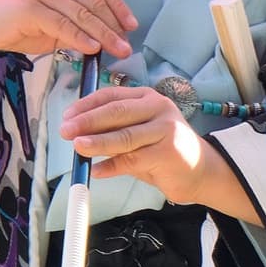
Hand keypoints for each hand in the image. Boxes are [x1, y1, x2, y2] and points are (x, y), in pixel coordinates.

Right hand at [0, 0, 136, 80]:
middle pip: (94, 2)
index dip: (118, 7)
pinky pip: (61, 23)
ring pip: (81, 14)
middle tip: (127, 46)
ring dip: (104, 34)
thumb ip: (71, 26)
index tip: (131, 26)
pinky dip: (79, 37)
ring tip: (117, 50)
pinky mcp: (30, 7)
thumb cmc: (10, 23)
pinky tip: (91, 49)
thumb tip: (100, 40)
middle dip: (114, 26)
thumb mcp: (47, 22)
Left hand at [60, 86, 260, 223]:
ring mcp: (165, 129)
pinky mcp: (168, 153)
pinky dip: (112, 166)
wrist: (200, 170)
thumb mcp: (138, 133)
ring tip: (77, 147)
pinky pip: (133, 160)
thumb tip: (77, 133)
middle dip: (87, 121)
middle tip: (65, 131)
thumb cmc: (162, 149)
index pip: (112, 95)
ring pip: (124, 136)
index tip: (67, 117)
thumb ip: (115, 130)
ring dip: (98, 142)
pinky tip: (97, 171)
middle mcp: (158, 107)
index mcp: (147, 97)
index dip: (87, 105)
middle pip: (117, 112)